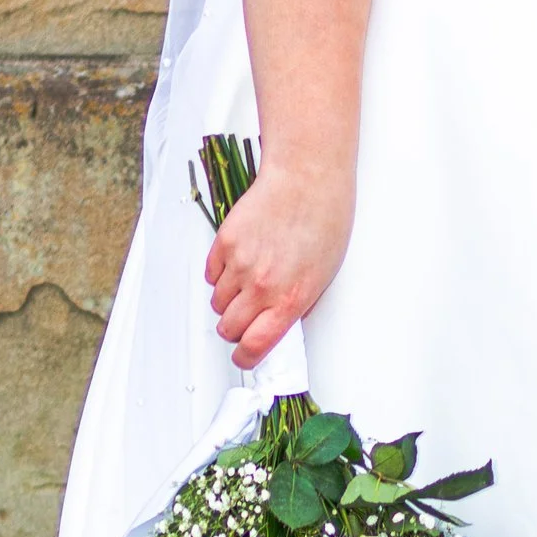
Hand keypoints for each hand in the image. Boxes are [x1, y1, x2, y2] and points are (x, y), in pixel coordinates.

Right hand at [205, 162, 354, 370]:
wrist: (307, 179)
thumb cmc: (324, 221)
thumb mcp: (324, 275)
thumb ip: (297, 305)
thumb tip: (277, 326)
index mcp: (290, 299)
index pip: (254, 347)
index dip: (246, 357)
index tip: (244, 357)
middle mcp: (262, 286)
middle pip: (229, 328)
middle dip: (236, 328)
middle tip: (246, 316)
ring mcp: (240, 264)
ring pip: (217, 302)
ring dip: (229, 299)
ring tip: (248, 280)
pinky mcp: (225, 243)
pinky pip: (211, 274)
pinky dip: (221, 273)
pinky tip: (240, 260)